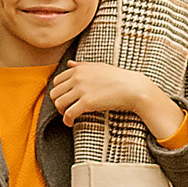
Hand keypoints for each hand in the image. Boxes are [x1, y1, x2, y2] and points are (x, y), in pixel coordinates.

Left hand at [53, 62, 186, 141]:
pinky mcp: (87, 103)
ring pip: (58, 103)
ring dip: (61, 112)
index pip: (57, 81)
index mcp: (79, 69)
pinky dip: (67, 120)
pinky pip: (68, 113)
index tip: (65, 98)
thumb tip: (69, 63)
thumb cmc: (118, 78)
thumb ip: (81, 65)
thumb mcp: (98, 67)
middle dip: (58, 102)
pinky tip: (70, 123)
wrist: (133, 88)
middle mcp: (77, 78)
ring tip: (68, 116)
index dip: (58, 92)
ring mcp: (82, 90)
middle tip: (65, 108)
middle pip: (54, 92)